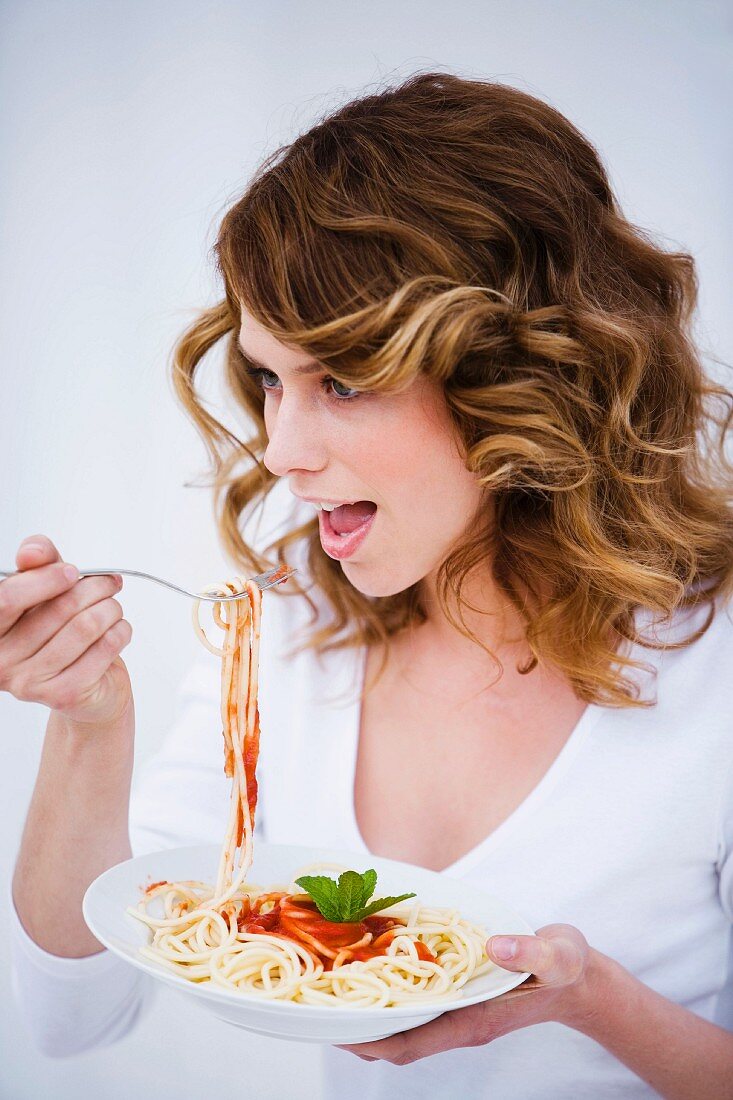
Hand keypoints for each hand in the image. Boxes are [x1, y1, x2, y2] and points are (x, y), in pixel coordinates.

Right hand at [0, 535, 132, 726]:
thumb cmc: (63, 632)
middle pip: (58, 609)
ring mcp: (30, 682)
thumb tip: (33, 551)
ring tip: (113, 608)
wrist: (89, 686)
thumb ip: (39, 564)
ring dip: (110, 608)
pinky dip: (120, 631)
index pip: (8, 598)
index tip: (71, 571)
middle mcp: (2, 661)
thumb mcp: (47, 590)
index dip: (45, 579)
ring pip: (85, 626)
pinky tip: (118, 630)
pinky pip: (104, 648)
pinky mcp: (63, 694)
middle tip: (109, 583)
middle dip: (94, 587)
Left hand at [337, 924, 596, 1065]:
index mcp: (474, 1019)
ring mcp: (458, 1010)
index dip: (372, 1042)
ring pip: (404, 1022)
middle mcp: (459, 1020)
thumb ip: (529, 953)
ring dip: (370, 1011)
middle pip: (397, 1039)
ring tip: (333, 985)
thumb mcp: (555, 955)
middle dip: (357, 1029)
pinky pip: (417, 1003)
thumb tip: (496, 946)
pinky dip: (391, 992)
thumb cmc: (566, 968)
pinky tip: (374, 965)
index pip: (412, 1044)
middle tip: (316, 1005)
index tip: (335, 1031)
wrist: (579, 977)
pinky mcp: (460, 995)